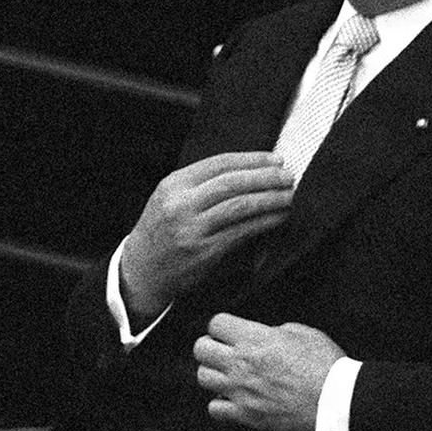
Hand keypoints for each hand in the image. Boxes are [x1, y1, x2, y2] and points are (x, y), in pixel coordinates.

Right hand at [119, 152, 292, 323]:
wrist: (141, 271)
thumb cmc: (161, 232)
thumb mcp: (170, 198)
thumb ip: (200, 184)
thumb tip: (249, 171)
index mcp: (173, 184)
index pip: (219, 163)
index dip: (251, 159)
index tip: (275, 159)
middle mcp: (181, 204)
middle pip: (232, 183)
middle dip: (265, 177)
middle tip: (288, 175)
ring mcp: (192, 229)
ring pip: (240, 206)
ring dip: (270, 199)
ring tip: (289, 194)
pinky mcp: (205, 252)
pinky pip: (242, 231)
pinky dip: (264, 222)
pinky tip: (278, 217)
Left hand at [193, 313, 344, 430]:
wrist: (336, 403)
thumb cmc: (326, 367)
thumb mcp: (304, 333)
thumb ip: (277, 331)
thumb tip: (267, 335)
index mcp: (255, 339)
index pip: (216, 323)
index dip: (222, 326)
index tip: (229, 331)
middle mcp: (241, 363)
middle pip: (200, 349)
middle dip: (210, 346)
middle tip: (223, 351)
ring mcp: (240, 391)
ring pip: (202, 377)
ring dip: (213, 374)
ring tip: (228, 375)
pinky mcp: (245, 415)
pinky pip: (214, 408)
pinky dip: (220, 404)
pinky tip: (234, 400)